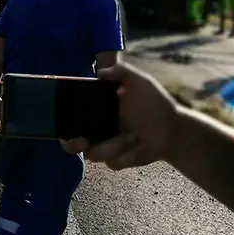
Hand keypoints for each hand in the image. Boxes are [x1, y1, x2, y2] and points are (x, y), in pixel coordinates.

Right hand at [60, 62, 179, 169]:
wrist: (172, 127)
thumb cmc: (154, 102)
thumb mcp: (139, 81)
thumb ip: (121, 71)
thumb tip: (100, 73)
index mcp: (94, 110)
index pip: (68, 118)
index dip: (60, 123)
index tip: (65, 125)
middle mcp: (95, 130)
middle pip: (71, 143)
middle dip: (73, 144)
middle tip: (83, 141)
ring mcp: (105, 146)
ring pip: (94, 154)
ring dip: (113, 146)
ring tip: (133, 137)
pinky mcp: (117, 160)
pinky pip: (112, 163)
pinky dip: (124, 155)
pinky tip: (137, 145)